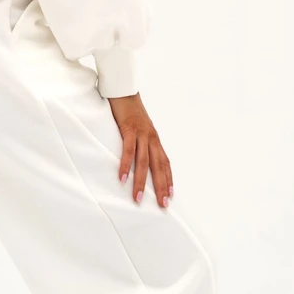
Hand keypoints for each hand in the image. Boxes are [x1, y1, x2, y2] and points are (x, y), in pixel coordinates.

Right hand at [108, 93, 172, 208]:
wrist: (124, 88)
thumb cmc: (130, 109)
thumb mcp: (139, 127)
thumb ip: (141, 141)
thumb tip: (138, 156)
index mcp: (154, 139)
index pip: (165, 162)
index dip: (168, 179)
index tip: (170, 195)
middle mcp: (151, 138)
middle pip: (159, 166)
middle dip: (161, 187)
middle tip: (162, 205)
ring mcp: (141, 134)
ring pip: (143, 162)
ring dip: (141, 182)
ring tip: (138, 198)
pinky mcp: (129, 129)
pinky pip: (128, 151)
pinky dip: (125, 165)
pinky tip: (123, 178)